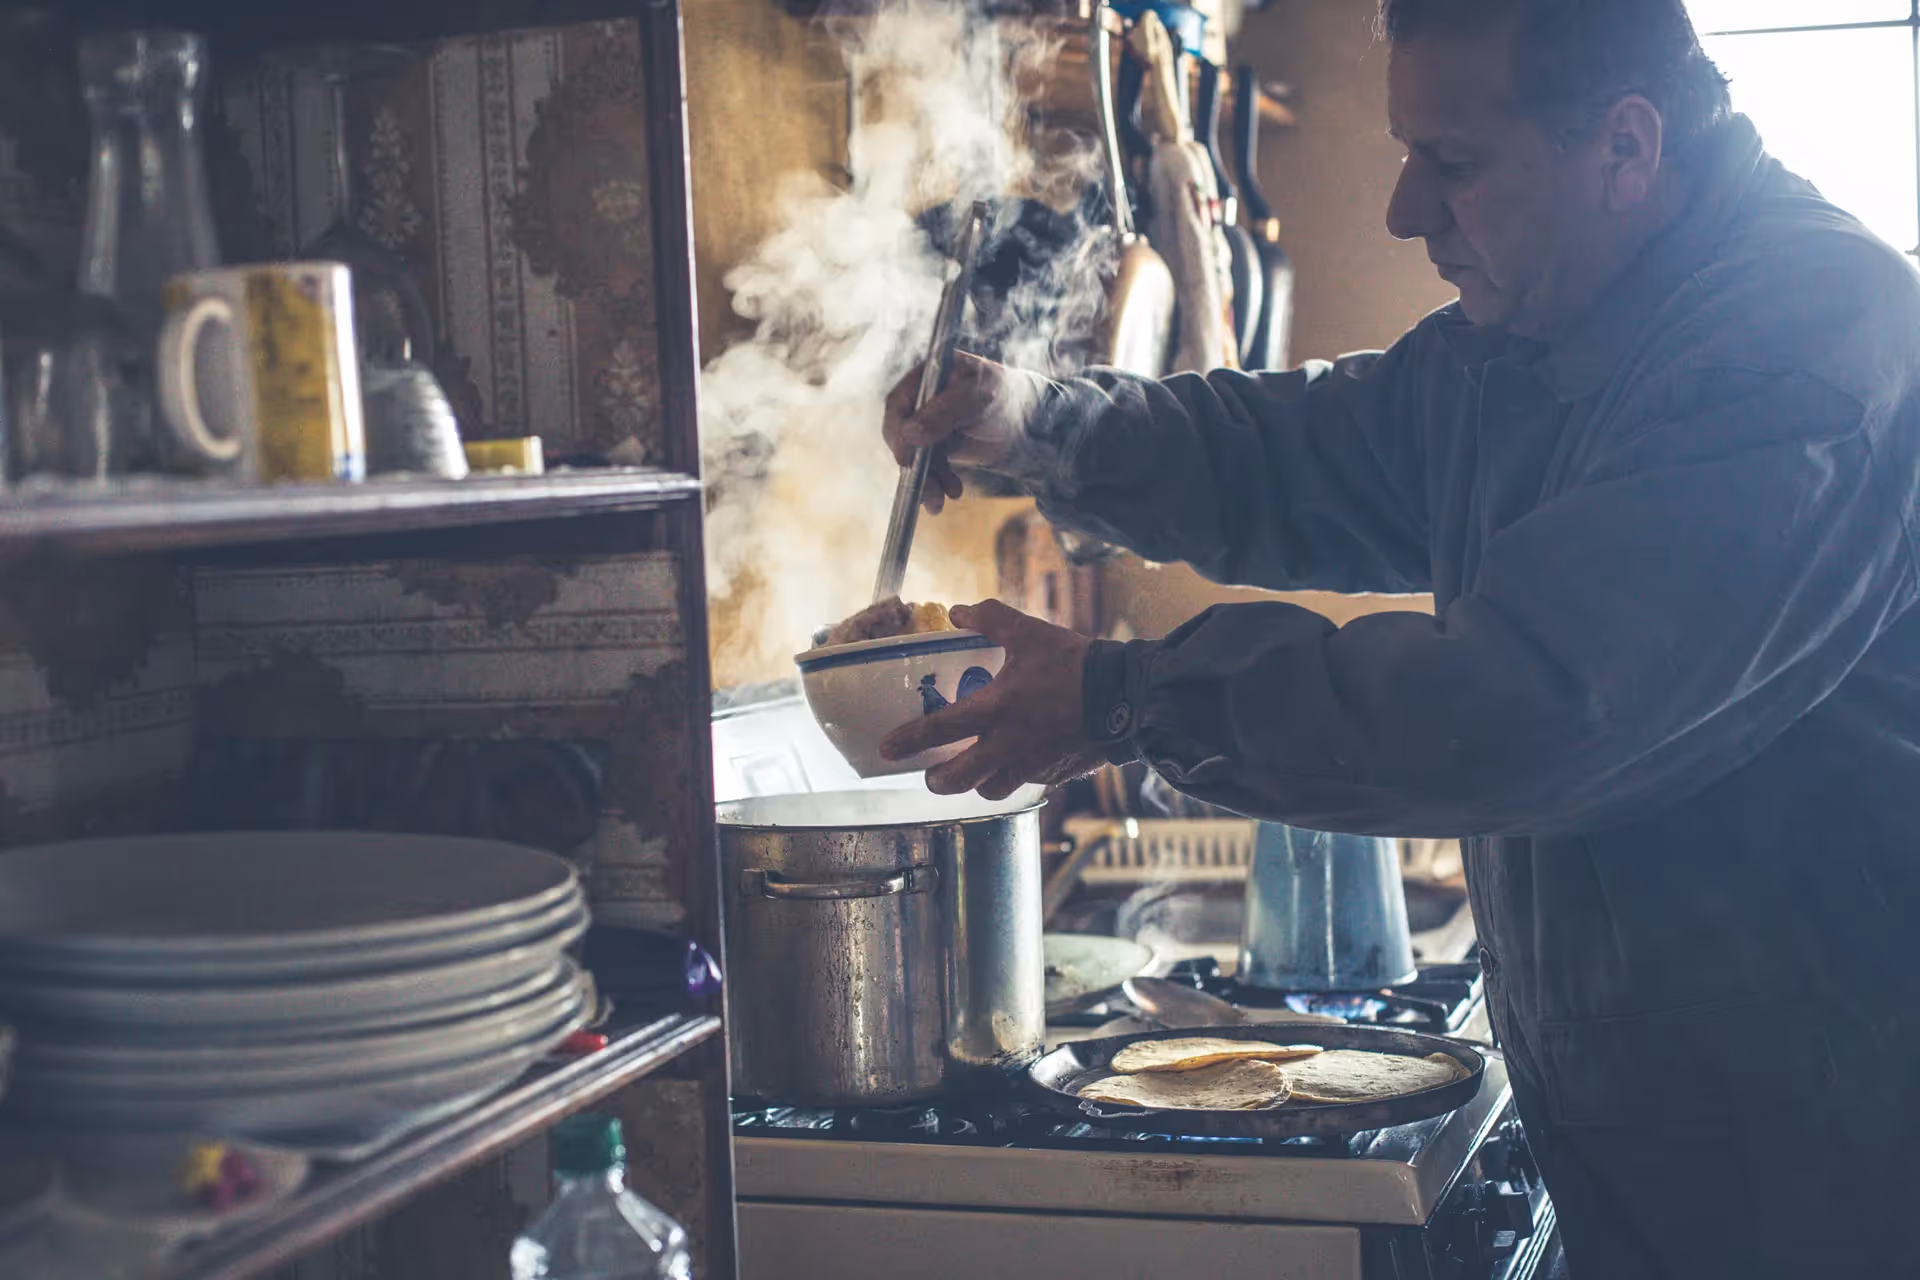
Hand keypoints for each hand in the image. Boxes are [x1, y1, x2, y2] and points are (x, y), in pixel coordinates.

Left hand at [880, 600, 1107, 799]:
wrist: (1124, 697)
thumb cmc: (1075, 664)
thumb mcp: (1030, 632)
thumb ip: (990, 618)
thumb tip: (957, 611)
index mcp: (996, 709)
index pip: (939, 731)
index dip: (909, 741)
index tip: (887, 750)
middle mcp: (1008, 744)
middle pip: (959, 779)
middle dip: (937, 781)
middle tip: (930, 775)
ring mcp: (1032, 764)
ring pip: (990, 790)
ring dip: (974, 785)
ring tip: (970, 774)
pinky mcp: (1055, 774)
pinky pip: (1025, 785)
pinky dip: (1012, 778)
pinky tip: (1014, 764)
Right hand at [883, 353, 1036, 514]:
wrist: (1028, 421)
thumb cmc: (1005, 397)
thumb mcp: (976, 399)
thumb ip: (943, 412)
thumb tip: (909, 434)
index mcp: (926, 377)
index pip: (898, 405)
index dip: (897, 433)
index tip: (905, 459)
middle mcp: (921, 401)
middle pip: (902, 435)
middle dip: (914, 465)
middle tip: (928, 488)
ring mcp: (928, 425)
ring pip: (914, 457)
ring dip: (926, 480)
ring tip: (939, 501)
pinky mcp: (938, 447)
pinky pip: (928, 468)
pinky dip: (937, 483)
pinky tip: (952, 492)